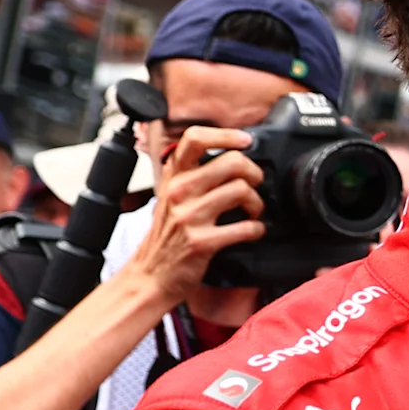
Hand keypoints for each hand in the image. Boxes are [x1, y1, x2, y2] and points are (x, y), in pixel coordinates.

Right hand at [126, 129, 266, 302]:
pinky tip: (252, 231)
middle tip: (255, 184)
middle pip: (231, 162)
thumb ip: (193, 174)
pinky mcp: (201, 242)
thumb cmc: (167, 235)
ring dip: (257, 203)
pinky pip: (245, 227)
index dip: (225, 134)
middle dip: (254, 173)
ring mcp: (189, 216)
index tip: (244, 140)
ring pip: (241, 190)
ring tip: (253, 211)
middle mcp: (179, 192)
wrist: (151, 275)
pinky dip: (257, 229)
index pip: (194, 138)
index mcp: (173, 177)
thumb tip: (231, 156)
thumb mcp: (171, 196)